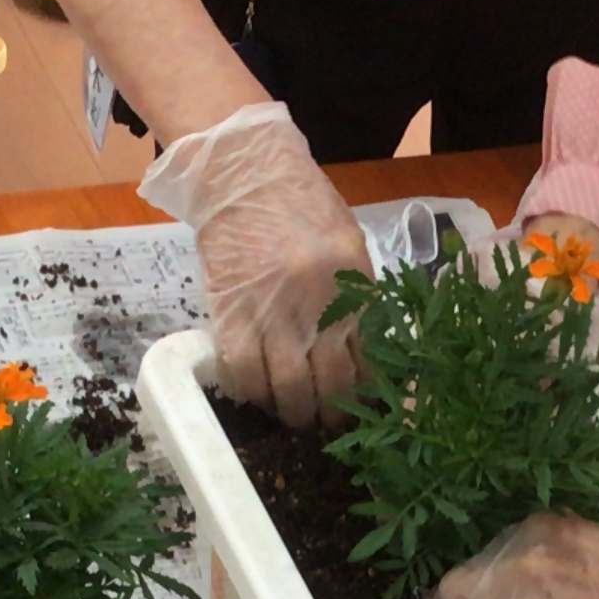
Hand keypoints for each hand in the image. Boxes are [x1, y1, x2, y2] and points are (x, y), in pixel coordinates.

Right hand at [138, 101, 369, 424]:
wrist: (245, 172)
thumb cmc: (301, 204)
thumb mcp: (347, 246)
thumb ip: (356, 296)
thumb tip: (364, 350)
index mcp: (352, 284)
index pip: (368, 357)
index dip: (367, 395)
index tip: (364, 412)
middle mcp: (316, 303)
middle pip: (330, 382)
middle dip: (331, 415)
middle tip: (327, 426)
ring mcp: (272, 309)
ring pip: (286, 386)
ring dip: (291, 412)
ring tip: (292, 417)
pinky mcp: (231, 311)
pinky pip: (241, 370)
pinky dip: (249, 391)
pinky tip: (255, 394)